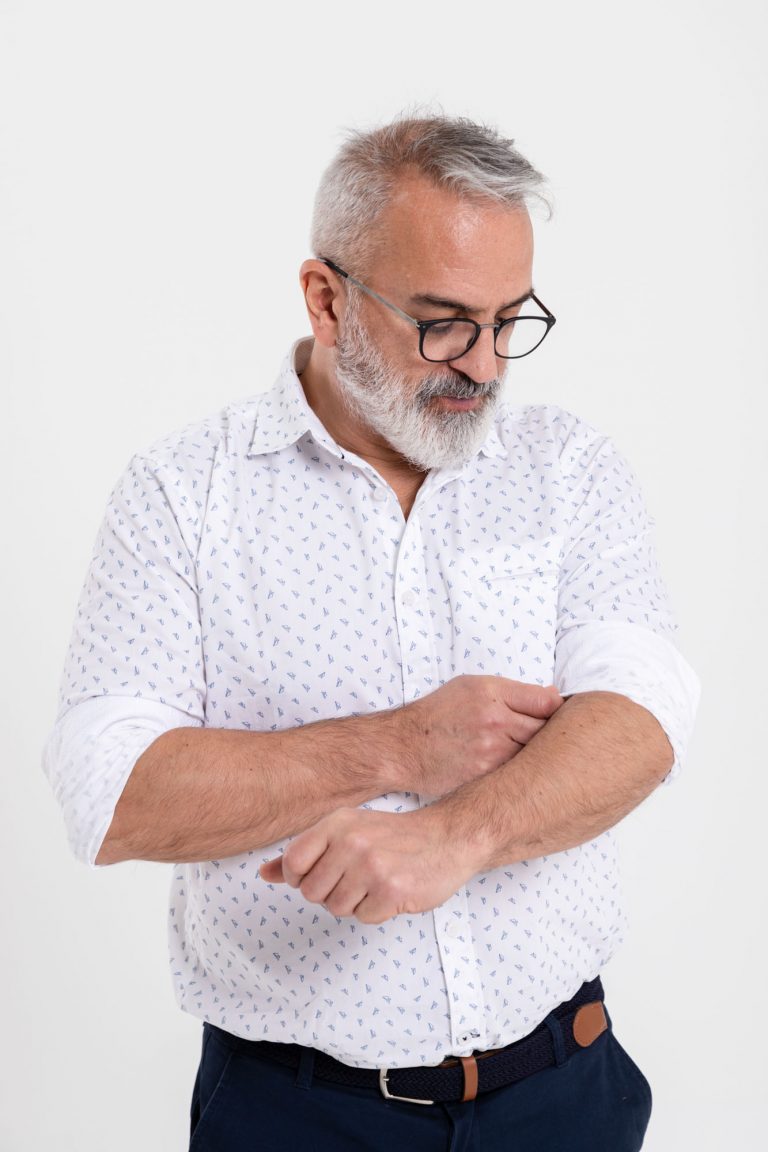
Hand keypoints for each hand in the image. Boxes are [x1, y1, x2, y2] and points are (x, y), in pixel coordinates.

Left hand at [259, 806, 476, 923]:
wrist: (448, 838)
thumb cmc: (396, 836)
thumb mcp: (348, 831)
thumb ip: (306, 853)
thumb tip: (265, 873)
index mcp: (337, 823)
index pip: (293, 863)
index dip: (301, 878)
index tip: (322, 873)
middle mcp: (352, 842)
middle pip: (312, 892)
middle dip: (331, 892)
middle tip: (356, 878)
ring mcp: (372, 866)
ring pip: (336, 908)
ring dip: (355, 903)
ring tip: (375, 883)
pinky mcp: (392, 890)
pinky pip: (364, 917)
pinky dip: (376, 911)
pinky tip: (391, 891)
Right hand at [399, 675, 562, 794]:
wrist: (404, 747)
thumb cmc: (438, 714)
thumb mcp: (471, 687)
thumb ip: (512, 691)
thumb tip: (554, 696)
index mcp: (492, 693)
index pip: (547, 702)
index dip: (557, 711)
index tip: (557, 717)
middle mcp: (494, 721)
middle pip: (546, 731)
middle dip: (552, 737)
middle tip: (554, 742)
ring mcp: (490, 752)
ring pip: (535, 756)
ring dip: (538, 758)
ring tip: (538, 760)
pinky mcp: (485, 777)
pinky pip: (518, 776)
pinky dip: (522, 775)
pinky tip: (519, 774)